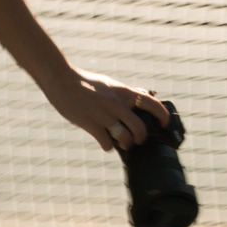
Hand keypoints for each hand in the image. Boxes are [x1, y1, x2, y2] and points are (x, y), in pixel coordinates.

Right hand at [46, 71, 169, 153]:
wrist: (62, 80)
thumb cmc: (85, 82)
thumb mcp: (109, 84)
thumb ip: (125, 93)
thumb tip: (142, 95)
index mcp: (123, 92)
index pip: (151, 104)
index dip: (162, 116)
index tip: (164, 124)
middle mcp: (117, 104)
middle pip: (140, 129)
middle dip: (141, 138)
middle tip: (137, 140)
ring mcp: (104, 115)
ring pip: (125, 139)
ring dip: (126, 144)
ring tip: (122, 143)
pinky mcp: (91, 125)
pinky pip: (107, 144)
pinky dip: (108, 146)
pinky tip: (104, 142)